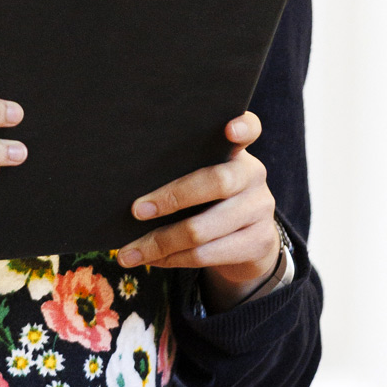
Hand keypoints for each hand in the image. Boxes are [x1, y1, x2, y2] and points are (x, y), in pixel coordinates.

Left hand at [116, 111, 280, 309]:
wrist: (250, 241)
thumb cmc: (211, 200)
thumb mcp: (203, 177)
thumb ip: (181, 170)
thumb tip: (127, 182)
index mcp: (238, 152)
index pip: (250, 129)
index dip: (243, 127)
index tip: (229, 128)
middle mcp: (254, 176)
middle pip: (216, 182)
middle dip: (172, 197)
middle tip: (135, 210)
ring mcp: (260, 210)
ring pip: (202, 230)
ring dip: (159, 243)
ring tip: (128, 252)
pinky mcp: (257, 243)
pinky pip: (206, 255)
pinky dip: (172, 259)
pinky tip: (151, 259)